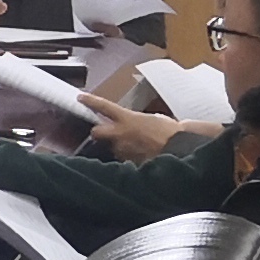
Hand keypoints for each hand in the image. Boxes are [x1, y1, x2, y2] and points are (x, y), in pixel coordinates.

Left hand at [78, 93, 192, 161]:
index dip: (90, 101)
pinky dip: (128, 155)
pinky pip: (122, 157)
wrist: (178, 148)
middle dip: (97, 132)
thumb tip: (129, 123)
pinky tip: (139, 154)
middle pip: (96, 132)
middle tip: (102, 131)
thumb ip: (134, 120)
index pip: (104, 107)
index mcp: (127, 118)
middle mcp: (120, 134)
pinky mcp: (126, 161)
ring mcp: (122, 149)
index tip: (80, 98)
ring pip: (111, 147)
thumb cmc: (169, 132)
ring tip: (135, 145)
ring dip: (118, 146)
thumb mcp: (151, 118)